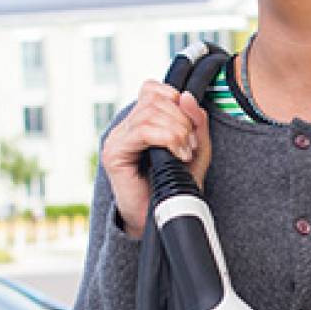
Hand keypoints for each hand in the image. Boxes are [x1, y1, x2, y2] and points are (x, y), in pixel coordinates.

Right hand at [101, 82, 210, 237]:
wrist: (162, 220)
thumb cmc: (176, 186)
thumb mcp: (196, 147)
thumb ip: (196, 121)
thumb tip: (187, 96)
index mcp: (139, 121)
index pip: (152, 89)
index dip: (175, 99)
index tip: (191, 127)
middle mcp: (125, 127)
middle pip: (154, 99)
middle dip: (181, 119)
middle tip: (191, 144)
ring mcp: (117, 139)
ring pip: (150, 113)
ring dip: (177, 130)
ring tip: (185, 152)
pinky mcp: (114, 154)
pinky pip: (143, 131)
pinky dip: (167, 138)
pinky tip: (177, 155)